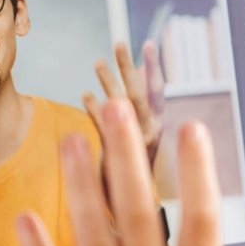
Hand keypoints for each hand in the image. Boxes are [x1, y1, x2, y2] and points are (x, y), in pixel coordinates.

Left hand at [82, 41, 164, 164]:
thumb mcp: (140, 130)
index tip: (149, 43)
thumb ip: (139, 102)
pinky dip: (94, 109)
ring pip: (121, 107)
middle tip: (119, 44)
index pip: (158, 91)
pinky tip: (86, 95)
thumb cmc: (130, 161)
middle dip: (129, 68)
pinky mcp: (116, 156)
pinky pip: (102, 127)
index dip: (154, 67)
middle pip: (140, 94)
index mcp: (158, 123)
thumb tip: (137, 70)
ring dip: (108, 82)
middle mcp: (151, 133)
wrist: (127, 202)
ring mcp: (134, 145)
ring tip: (98, 62)